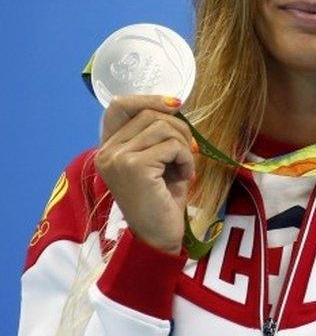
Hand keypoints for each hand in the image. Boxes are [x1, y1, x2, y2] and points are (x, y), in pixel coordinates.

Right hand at [94, 95, 195, 254]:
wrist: (158, 236)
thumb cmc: (161, 199)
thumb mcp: (158, 160)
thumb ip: (157, 134)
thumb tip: (174, 103)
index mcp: (108, 147)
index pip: (118, 105)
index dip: (149, 99)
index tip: (176, 104)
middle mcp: (106, 151)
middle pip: (149, 114)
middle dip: (179, 128)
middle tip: (189, 152)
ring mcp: (117, 158)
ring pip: (162, 127)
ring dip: (184, 145)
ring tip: (184, 168)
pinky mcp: (134, 167)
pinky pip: (172, 146)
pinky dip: (186, 159)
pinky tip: (185, 177)